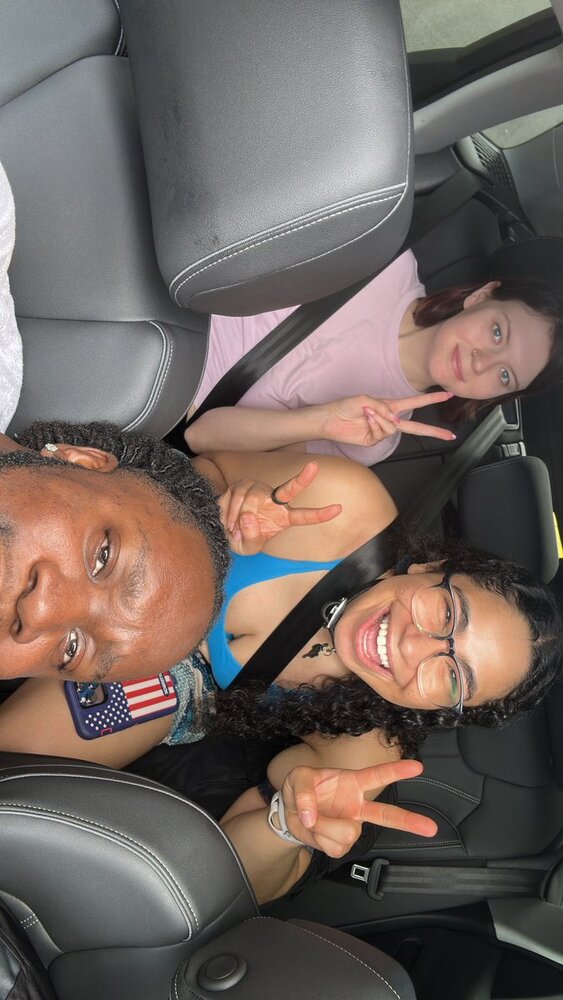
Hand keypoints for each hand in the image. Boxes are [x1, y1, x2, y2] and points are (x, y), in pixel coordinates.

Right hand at [218, 461, 341, 554]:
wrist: (222, 529)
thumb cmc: (242, 538)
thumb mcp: (249, 548)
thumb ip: (252, 538)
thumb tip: (249, 518)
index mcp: (282, 517)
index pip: (303, 516)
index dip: (320, 514)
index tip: (338, 509)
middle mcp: (273, 500)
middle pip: (289, 489)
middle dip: (303, 478)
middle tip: (314, 467)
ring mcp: (257, 490)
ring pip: (252, 498)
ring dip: (238, 516)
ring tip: (233, 528)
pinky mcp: (241, 485)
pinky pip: (234, 497)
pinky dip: (228, 512)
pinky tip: (226, 519)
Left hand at [280, 759, 436, 856]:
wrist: (290, 814)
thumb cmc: (301, 790)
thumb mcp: (296, 778)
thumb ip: (303, 791)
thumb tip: (312, 816)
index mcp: (352, 783)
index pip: (377, 775)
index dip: (396, 770)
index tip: (418, 766)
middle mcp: (357, 805)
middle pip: (387, 815)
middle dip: (409, 821)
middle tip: (432, 828)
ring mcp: (352, 826)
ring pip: (347, 833)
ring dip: (324, 827)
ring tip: (314, 818)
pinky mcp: (342, 845)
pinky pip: (333, 847)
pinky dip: (319, 839)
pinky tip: (317, 831)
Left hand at [318, 392, 456, 447]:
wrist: (330, 419)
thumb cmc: (346, 405)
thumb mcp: (366, 400)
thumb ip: (383, 408)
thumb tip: (396, 420)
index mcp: (390, 406)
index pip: (415, 403)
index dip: (431, 399)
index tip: (448, 395)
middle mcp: (388, 419)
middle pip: (415, 426)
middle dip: (433, 430)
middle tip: (450, 434)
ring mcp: (382, 431)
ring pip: (392, 428)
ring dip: (380, 418)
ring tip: (366, 412)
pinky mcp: (374, 440)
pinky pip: (381, 433)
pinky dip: (374, 425)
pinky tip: (365, 420)